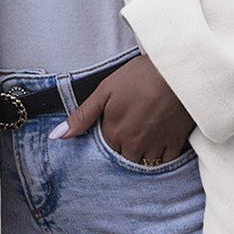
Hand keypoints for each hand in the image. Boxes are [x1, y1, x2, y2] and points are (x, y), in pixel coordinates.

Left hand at [50, 54, 195, 161]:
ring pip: (145, 162)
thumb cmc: (140, 75)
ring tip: (147, 132)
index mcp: (114, 133)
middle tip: (133, 126)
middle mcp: (134, 145)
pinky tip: (161, 139)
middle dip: (125, 148)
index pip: (106, 147)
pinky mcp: (176, 142)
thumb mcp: (105, 90)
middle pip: (125, 158)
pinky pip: (166, 161)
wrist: (177, 70)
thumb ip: (82, 116)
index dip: (110, 135)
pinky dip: (162, 155)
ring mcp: (156, 145)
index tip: (117, 122)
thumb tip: (57, 136)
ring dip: (143, 154)